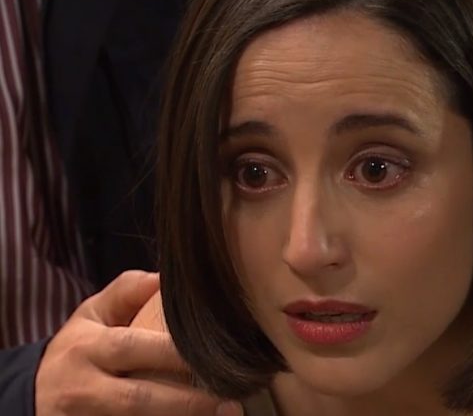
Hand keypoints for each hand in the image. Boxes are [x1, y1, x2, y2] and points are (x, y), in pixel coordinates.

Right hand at [35, 270, 242, 415]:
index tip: (215, 357)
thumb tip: (167, 277)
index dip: (174, 354)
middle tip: (233, 403)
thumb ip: (127, 292)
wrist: (32, 396)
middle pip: (139, 398)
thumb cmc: (76, 350)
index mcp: (88, 348)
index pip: (133, 348)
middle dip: (188, 403)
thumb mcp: (91, 316)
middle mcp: (83, 388)